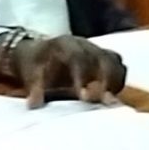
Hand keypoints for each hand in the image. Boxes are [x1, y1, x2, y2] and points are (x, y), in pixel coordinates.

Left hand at [0, 33, 125, 107]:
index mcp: (64, 44)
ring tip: (109, 101)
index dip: (83, 76)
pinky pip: (118, 65)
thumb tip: (34, 105)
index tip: (84, 97)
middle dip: (106, 79)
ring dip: (115, 81)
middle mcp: (83, 44)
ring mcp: (95, 49)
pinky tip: (111, 96)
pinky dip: (118, 80)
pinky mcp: (103, 57)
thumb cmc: (35, 64)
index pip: (78, 57)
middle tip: (103, 101)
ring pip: (114, 61)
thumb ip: (35, 89)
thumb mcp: (31, 73)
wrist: (38, 52)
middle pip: (103, 57)